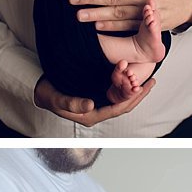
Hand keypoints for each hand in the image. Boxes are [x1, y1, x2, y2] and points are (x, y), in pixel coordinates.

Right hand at [34, 75, 154, 125]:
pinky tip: (131, 77)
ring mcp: (99, 103)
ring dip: (134, 89)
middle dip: (139, 93)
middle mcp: (99, 110)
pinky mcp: (96, 94)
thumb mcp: (58, 99)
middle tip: (152, 81)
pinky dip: (124, 84)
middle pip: (125, 104)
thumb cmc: (48, 95)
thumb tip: (90, 105)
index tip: (144, 87)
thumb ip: (73, 103)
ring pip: (122, 98)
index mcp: (94, 115)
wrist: (40, 90)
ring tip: (146, 78)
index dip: (133, 98)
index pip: (119, 108)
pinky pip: (115, 91)